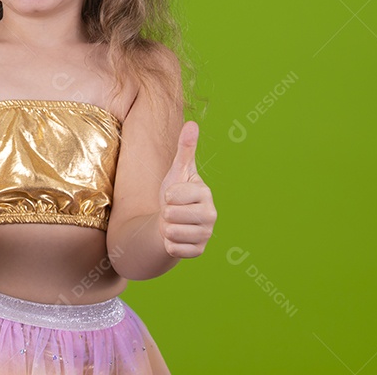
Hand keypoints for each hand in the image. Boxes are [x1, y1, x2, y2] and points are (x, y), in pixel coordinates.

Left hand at [159, 121, 216, 258]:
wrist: (171, 221)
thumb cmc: (174, 193)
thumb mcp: (177, 171)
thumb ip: (185, 149)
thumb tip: (193, 123)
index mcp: (205, 193)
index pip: (173, 195)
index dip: (167, 195)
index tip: (174, 195)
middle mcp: (211, 215)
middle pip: (171, 214)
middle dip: (165, 212)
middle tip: (173, 211)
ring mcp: (206, 234)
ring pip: (171, 232)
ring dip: (166, 228)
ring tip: (174, 223)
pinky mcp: (199, 251)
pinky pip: (173, 249)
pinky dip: (168, 244)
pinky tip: (176, 238)